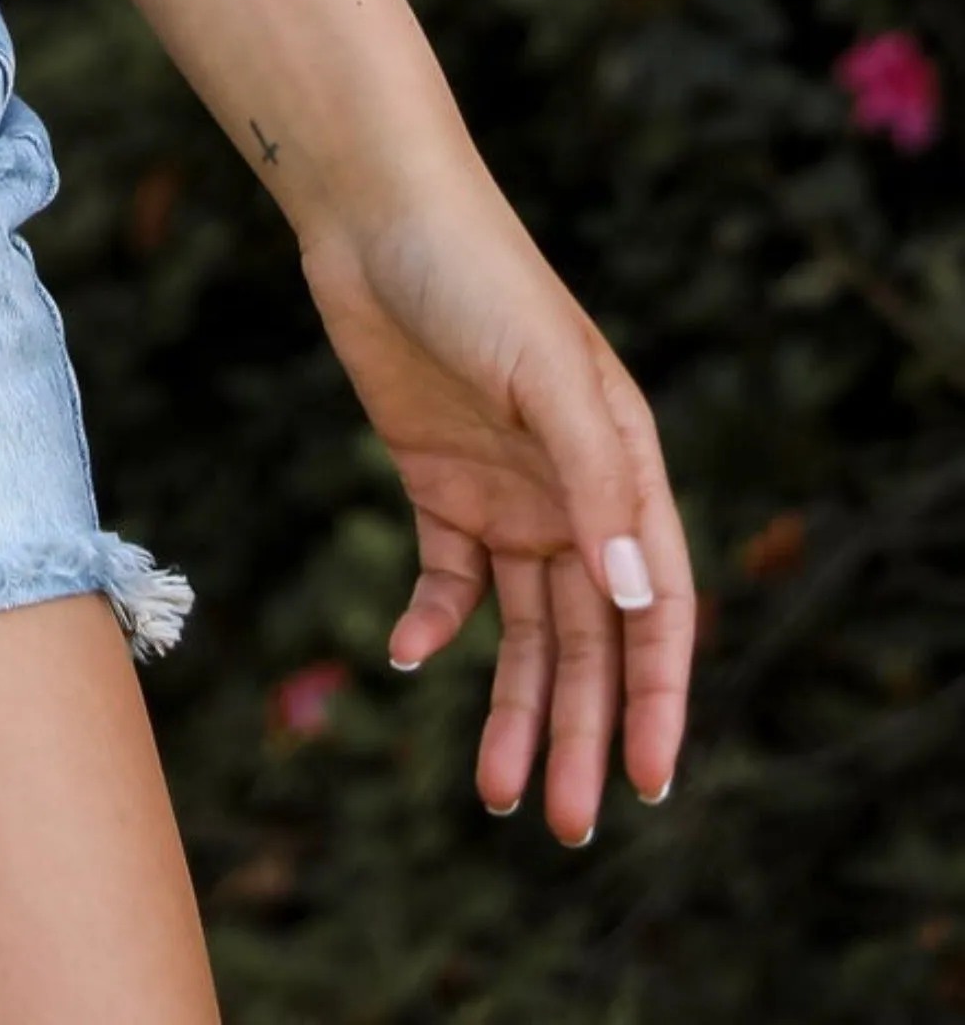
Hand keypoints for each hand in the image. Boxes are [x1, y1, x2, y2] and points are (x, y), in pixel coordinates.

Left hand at [300, 184, 691, 845]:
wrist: (375, 210)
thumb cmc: (475, 274)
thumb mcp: (544, 375)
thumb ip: (594, 481)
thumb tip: (636, 596)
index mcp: (623, 468)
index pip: (657, 609)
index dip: (657, 698)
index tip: (647, 782)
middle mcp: (574, 492)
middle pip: (587, 640)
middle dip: (578, 732)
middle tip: (561, 823)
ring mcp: (507, 490)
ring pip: (521, 630)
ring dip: (510, 708)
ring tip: (494, 793)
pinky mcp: (437, 479)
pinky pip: (447, 578)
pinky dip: (432, 624)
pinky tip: (406, 655)